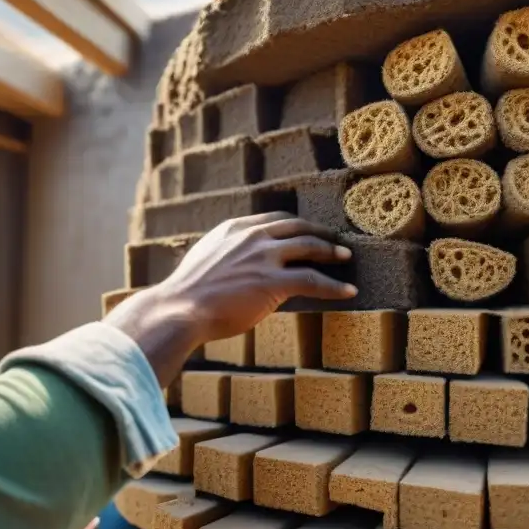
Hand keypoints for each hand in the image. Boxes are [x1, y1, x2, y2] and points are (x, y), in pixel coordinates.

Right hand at [157, 212, 355, 340]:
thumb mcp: (206, 259)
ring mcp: (264, 257)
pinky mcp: (273, 281)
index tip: (308, 230)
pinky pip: (314, 280)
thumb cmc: (188, 294)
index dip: (297, 225)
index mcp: (234, 229)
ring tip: (346, 257)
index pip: (274, 219)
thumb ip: (227, 255)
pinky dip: (335, 286)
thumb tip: (240, 266)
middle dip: (320, 233)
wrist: (180, 309)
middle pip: (297, 227)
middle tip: (335, 241)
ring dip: (332, 252)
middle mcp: (252, 236)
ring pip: (310, 247)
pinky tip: (349, 291)